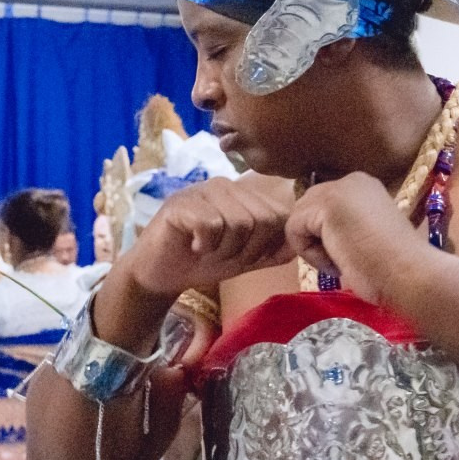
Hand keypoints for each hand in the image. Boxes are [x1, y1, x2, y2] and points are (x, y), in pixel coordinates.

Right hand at [120, 177, 293, 299]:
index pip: (277, 215)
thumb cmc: (202, 262)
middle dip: (246, 250)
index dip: (265, 245)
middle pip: (261, 219)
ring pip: (238, 222)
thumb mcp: (245, 258)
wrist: (159, 273)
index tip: (243, 257)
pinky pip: (211, 225)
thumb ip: (272, 251)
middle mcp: (225, 185)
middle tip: (221, 255)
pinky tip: (192, 246)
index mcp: (242, 194)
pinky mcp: (180, 204)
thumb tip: (299, 244)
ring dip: (223, 250)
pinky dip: (204, 245)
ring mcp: (201, 191)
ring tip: (206, 251)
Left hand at [284, 173, 429, 306]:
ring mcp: (338, 189)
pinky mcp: (326, 205)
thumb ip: (346, 227)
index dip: (327, 237)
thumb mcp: (369, 236)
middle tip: (345, 259)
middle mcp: (350, 180)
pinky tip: (337, 261)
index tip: (354, 253)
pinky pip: (294, 230)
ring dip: (315, 249)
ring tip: (343, 260)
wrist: (409, 273)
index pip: (322, 207)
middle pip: (306, 210)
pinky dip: (310, 254)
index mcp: (364, 187)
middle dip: (317, 240)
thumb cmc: (396, 266)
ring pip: (298, 220)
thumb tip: (322, 236)